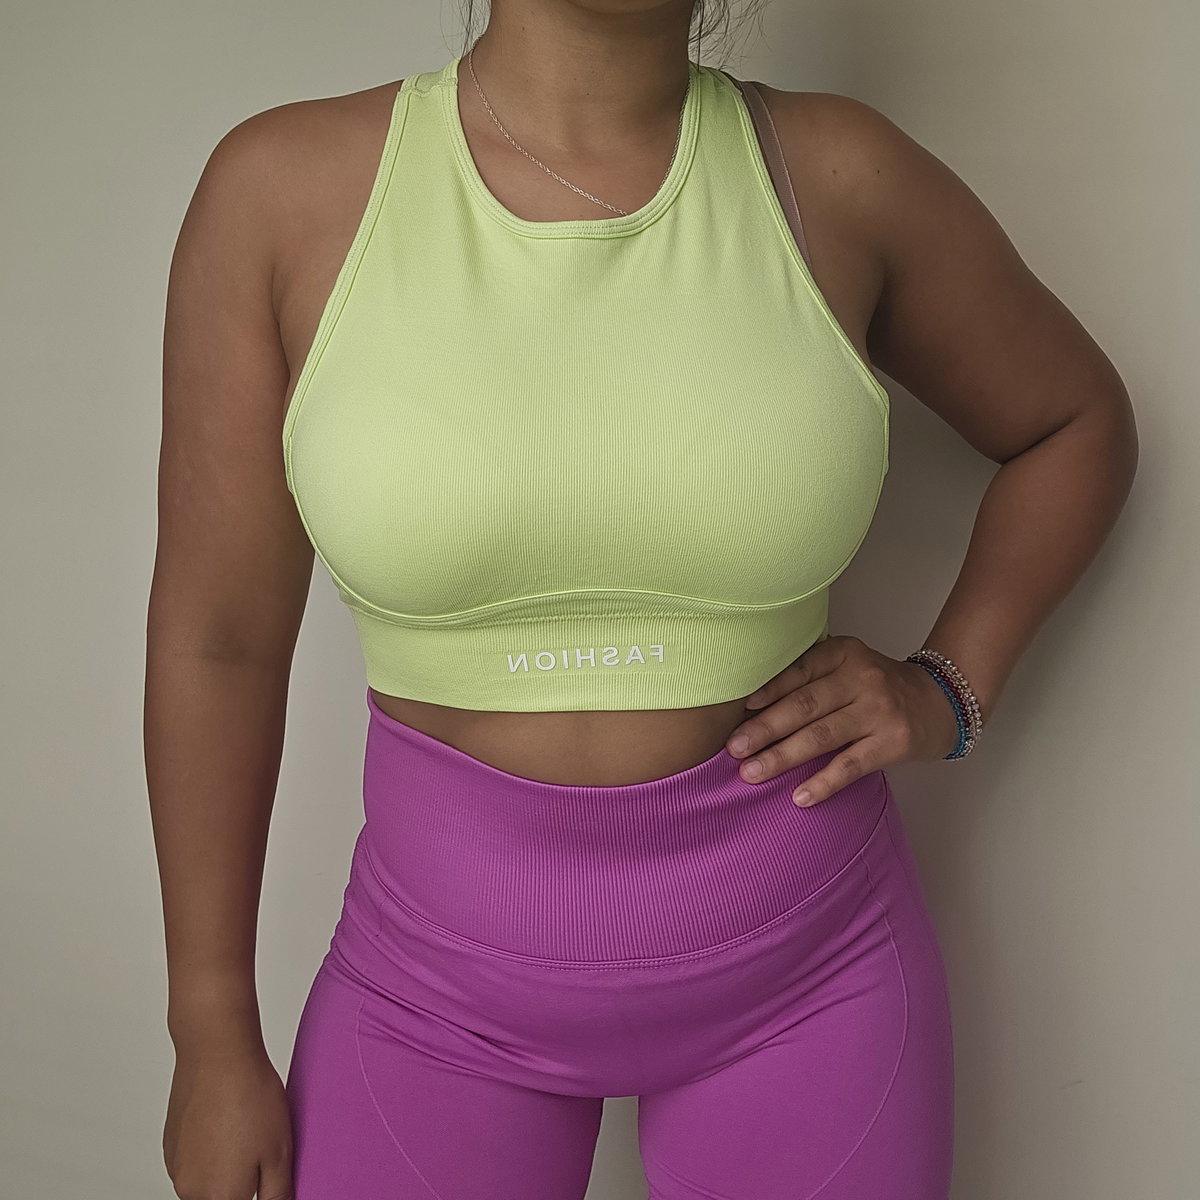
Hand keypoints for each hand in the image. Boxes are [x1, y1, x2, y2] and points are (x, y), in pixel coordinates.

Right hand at [163, 1042, 293, 1198]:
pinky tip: (228, 1120)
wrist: (217, 1053)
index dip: (257, 1191)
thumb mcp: (280, 1153)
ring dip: (226, 1167)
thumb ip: (277, 1195)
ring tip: (246, 1129)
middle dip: (243, 1183)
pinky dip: (211, 1150)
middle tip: (260, 1147)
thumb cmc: (250, 1097)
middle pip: (223, 1198)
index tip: (264, 1170)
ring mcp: (177, 1168)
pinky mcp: (171, 1145)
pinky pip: (194, 1160)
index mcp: (221, 1198)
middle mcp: (191, 1190)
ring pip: (208, 1181)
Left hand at [725, 634, 960, 805]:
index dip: (768, 690)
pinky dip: (823, 783)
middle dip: (765, 728)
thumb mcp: (847, 667)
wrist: (939, 703)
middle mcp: (862, 678)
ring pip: (822, 736)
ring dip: (782, 757)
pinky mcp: (893, 743)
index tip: (740, 709)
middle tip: (734, 748)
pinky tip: (799, 797)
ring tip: (752, 773)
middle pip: (804, 705)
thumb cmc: (878, 687)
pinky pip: (850, 766)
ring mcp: (879, 711)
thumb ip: (810, 677)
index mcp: (844, 653)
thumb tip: (752, 707)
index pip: (800, 671)